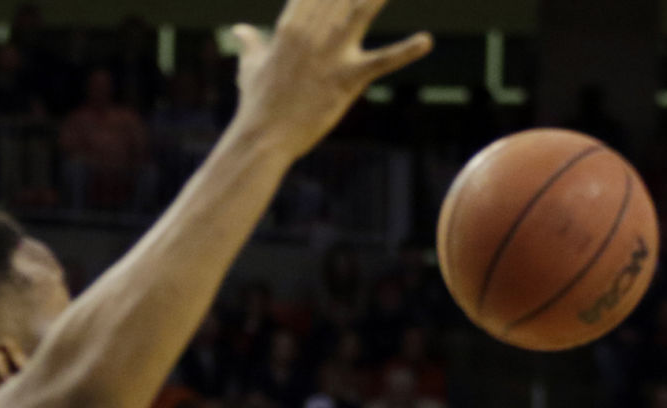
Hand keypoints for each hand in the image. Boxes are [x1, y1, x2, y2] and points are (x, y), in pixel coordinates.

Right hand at [233, 0, 431, 160]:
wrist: (263, 136)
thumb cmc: (256, 103)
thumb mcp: (250, 67)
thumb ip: (251, 43)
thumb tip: (240, 30)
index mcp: (291, 25)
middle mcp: (312, 32)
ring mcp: (330, 54)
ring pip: (360, 12)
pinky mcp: (346, 79)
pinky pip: (381, 63)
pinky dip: (405, 52)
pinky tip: (426, 41)